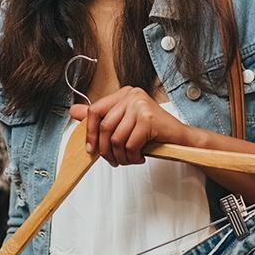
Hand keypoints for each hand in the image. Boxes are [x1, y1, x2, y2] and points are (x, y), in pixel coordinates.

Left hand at [72, 86, 197, 166]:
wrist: (182, 139)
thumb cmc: (153, 133)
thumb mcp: (124, 124)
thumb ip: (100, 117)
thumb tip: (73, 111)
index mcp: (124, 94)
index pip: (95, 110)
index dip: (90, 132)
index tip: (91, 149)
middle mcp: (131, 95)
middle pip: (104, 126)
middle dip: (105, 150)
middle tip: (113, 161)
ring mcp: (140, 105)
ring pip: (116, 138)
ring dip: (121, 156)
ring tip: (129, 159)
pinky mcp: (148, 119)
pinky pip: (130, 144)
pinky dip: (133, 156)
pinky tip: (140, 157)